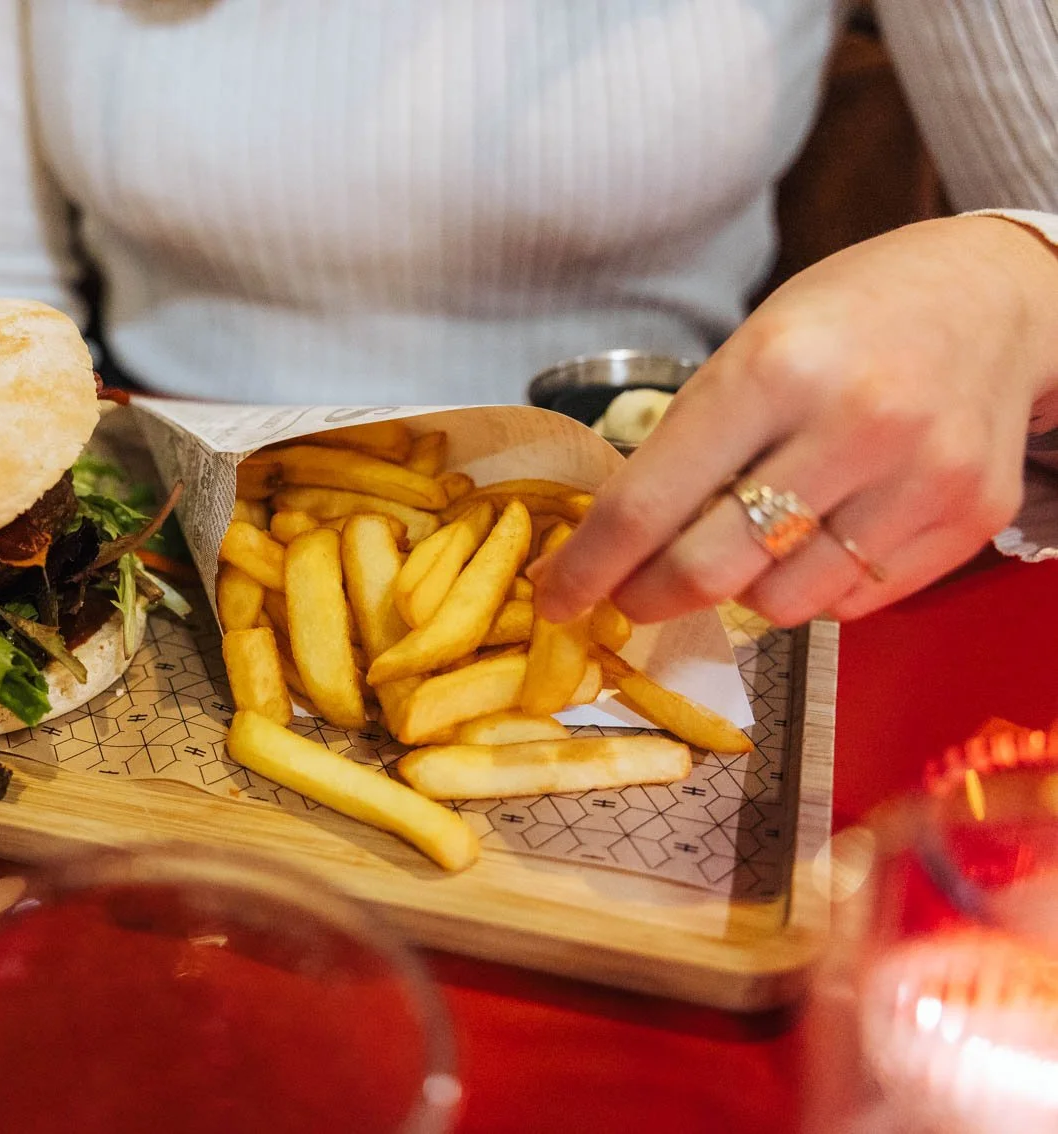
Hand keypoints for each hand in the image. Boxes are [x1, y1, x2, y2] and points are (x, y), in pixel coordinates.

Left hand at [536, 216, 1057, 627]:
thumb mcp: (752, 347)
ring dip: (740, 593)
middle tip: (628, 596)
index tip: (554, 597)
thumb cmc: (850, 318)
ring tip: (743, 545)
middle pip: (710, 570)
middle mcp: (853, 426)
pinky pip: (854, 603)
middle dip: (647, 597)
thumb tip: (615, 541)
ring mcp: (921, 478)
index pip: (648, 503)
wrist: (997, 295)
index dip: (588, 566)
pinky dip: (814, 589)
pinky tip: (815, 539)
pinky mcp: (971, 517)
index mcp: (774, 370)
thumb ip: (691, 441)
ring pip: (783, 603)